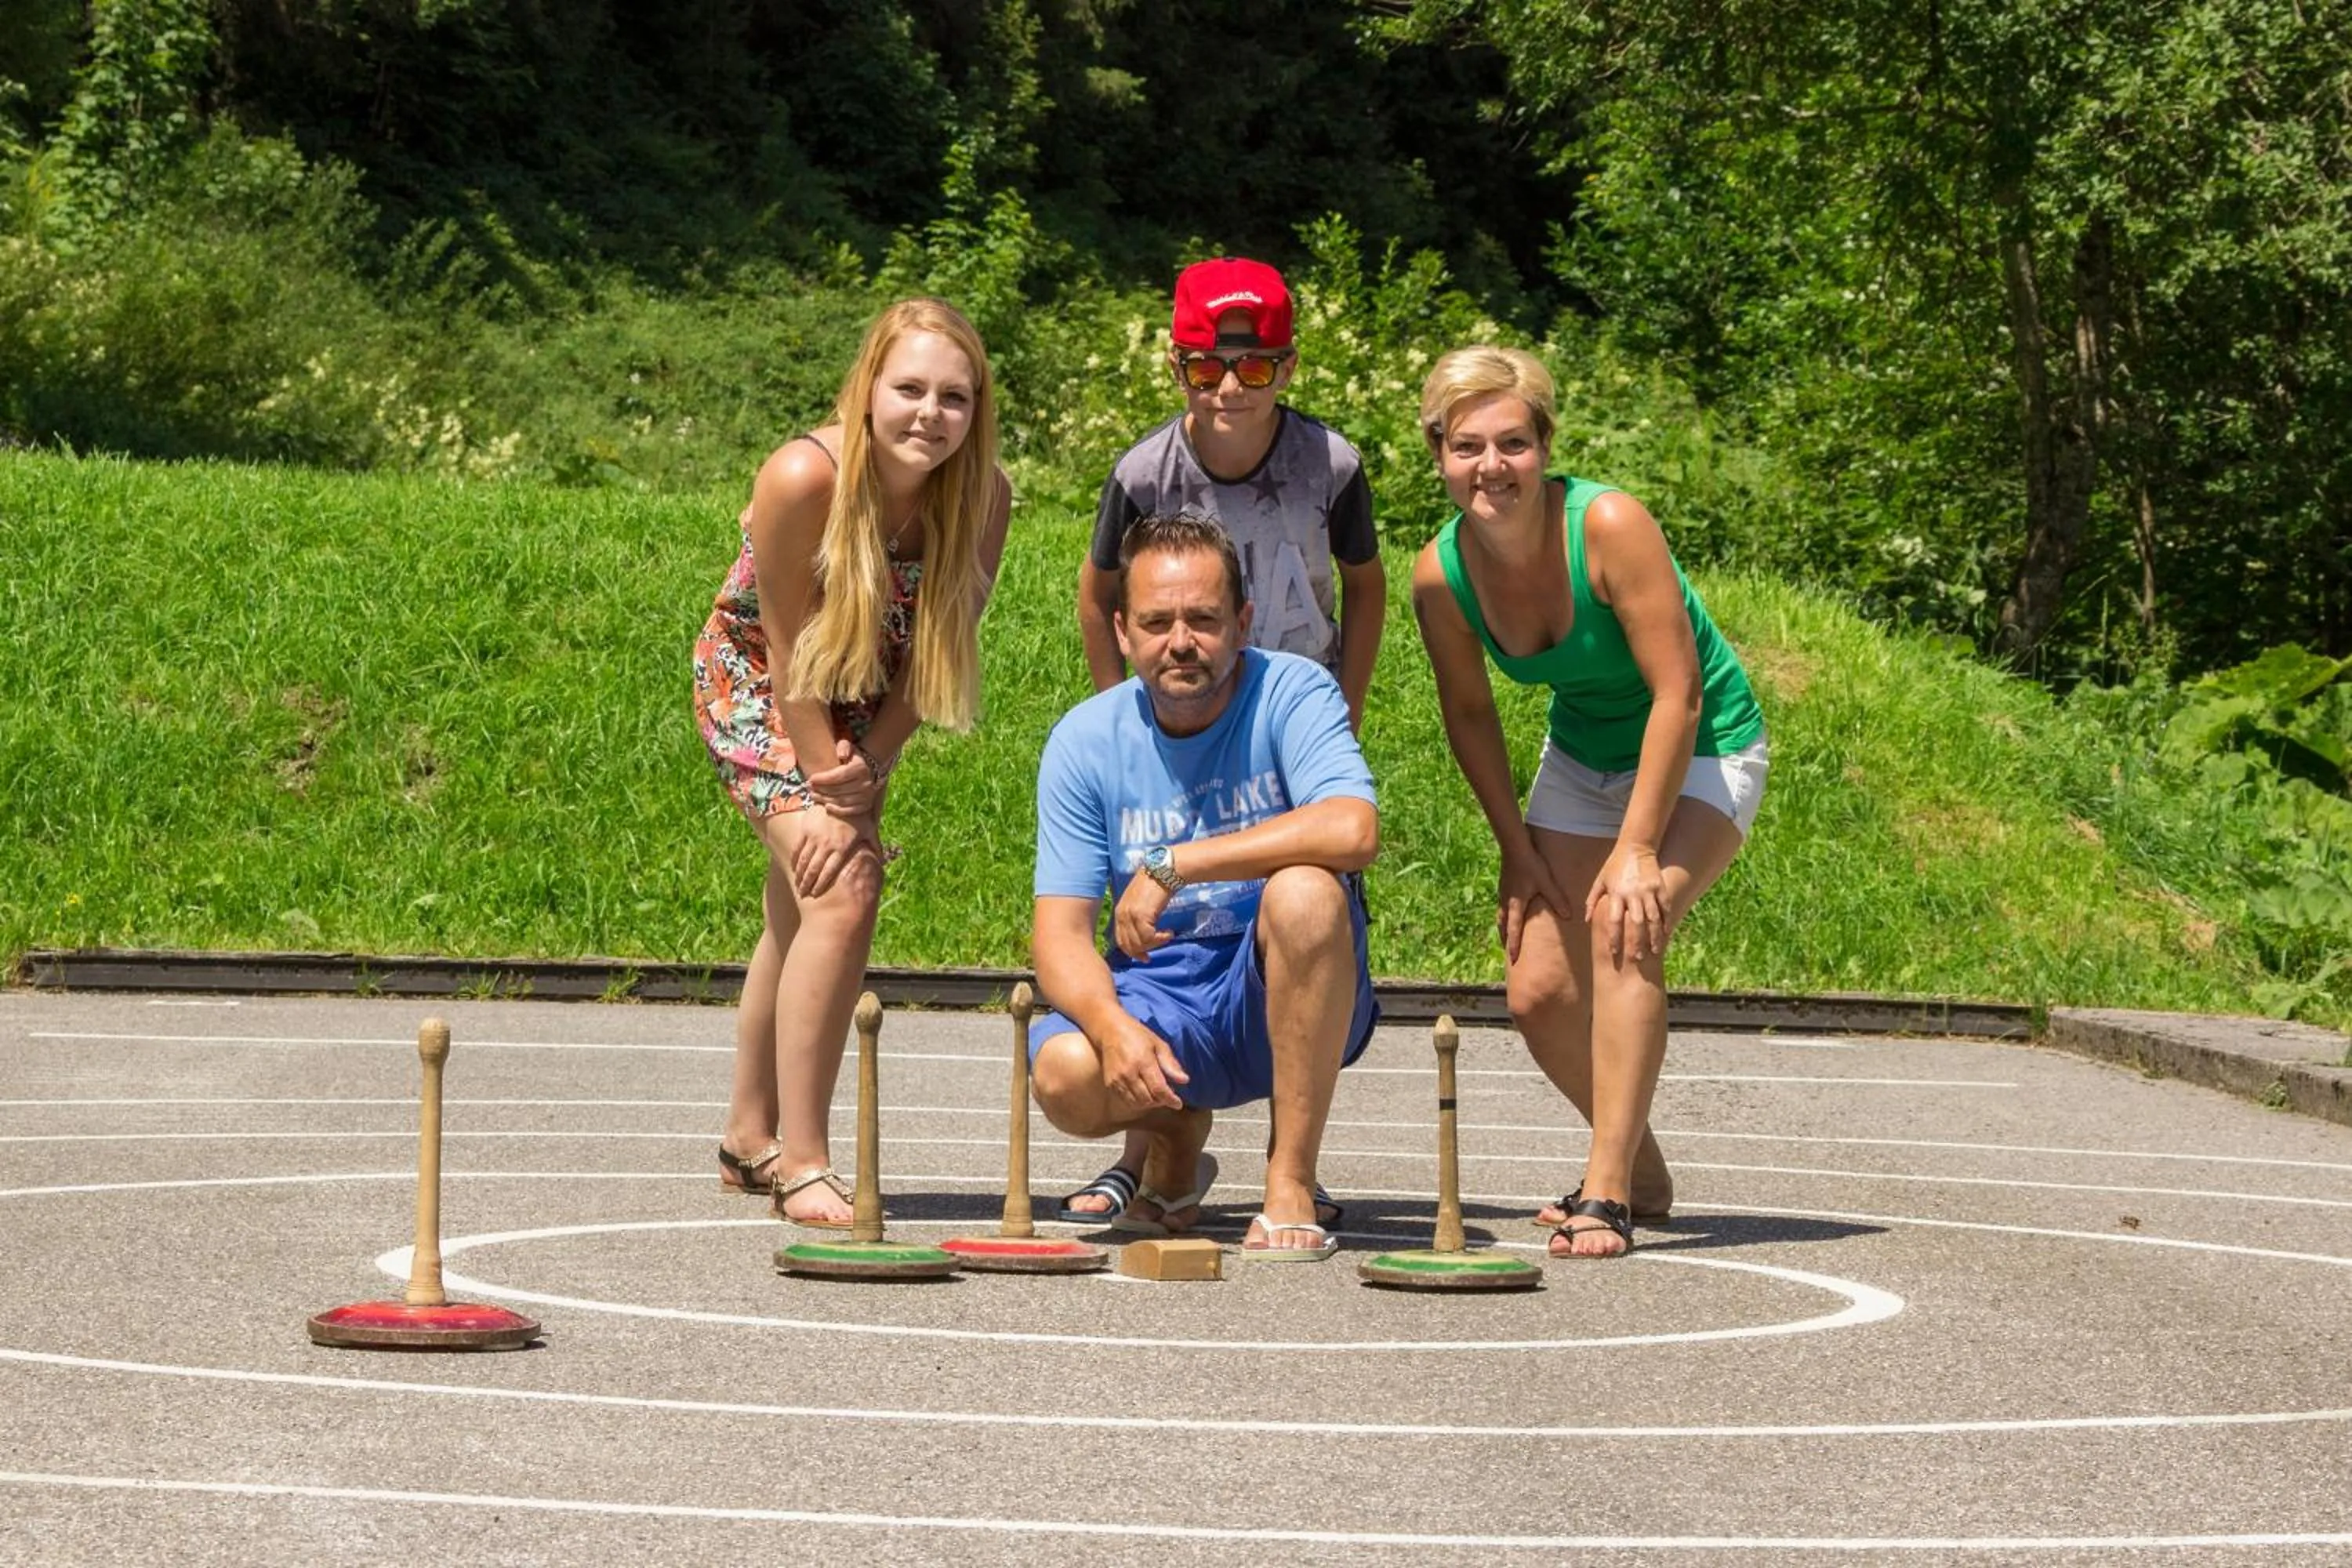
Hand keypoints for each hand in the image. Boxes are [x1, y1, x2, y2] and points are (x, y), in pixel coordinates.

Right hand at [789, 809, 881, 898]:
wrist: (842, 793)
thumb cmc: (858, 813)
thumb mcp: (870, 829)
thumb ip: (875, 847)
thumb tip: (882, 863)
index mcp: (842, 848)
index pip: (829, 872)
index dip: (821, 885)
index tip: (816, 895)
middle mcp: (827, 844)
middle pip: (814, 869)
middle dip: (807, 884)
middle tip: (803, 895)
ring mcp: (815, 836)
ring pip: (803, 860)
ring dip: (799, 874)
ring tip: (798, 885)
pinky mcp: (806, 828)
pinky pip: (798, 847)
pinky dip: (794, 859)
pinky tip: (793, 868)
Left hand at [803, 737, 879, 819]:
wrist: (869, 769)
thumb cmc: (853, 758)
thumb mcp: (848, 746)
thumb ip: (844, 746)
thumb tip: (841, 755)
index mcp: (860, 768)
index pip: (838, 776)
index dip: (823, 778)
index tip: (811, 778)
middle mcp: (866, 783)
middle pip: (838, 790)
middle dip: (821, 789)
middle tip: (809, 787)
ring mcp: (867, 796)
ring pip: (842, 801)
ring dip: (825, 799)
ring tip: (813, 795)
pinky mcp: (866, 805)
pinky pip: (850, 811)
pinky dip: (838, 810)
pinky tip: (826, 806)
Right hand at [1100, 1016, 1186, 1112]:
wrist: (1110, 1030)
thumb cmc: (1138, 1036)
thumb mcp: (1159, 1044)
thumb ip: (1171, 1064)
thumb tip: (1184, 1081)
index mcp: (1143, 1061)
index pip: (1158, 1089)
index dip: (1170, 1099)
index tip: (1178, 1104)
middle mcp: (1128, 1073)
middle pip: (1148, 1099)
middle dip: (1161, 1101)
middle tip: (1167, 1095)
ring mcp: (1117, 1080)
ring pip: (1137, 1103)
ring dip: (1150, 1103)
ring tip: (1156, 1094)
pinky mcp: (1110, 1084)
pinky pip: (1126, 1101)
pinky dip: (1138, 1101)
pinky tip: (1144, 1092)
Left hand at [1112, 864, 1175, 961]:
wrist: (1164, 872)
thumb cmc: (1155, 886)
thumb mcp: (1140, 903)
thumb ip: (1136, 918)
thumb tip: (1142, 937)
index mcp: (1119, 912)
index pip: (1121, 940)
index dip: (1132, 952)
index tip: (1145, 957)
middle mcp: (1122, 915)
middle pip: (1129, 945)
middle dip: (1143, 952)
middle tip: (1156, 952)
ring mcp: (1131, 915)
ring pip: (1140, 943)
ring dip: (1155, 944)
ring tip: (1166, 936)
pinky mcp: (1142, 915)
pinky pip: (1150, 937)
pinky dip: (1161, 939)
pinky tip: (1169, 932)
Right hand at [1496, 833, 1571, 962]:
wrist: (1514, 847)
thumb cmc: (1531, 865)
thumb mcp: (1547, 883)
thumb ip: (1557, 900)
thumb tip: (1569, 916)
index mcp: (1516, 905)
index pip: (1514, 930)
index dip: (1513, 946)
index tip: (1512, 959)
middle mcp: (1506, 902)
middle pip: (1503, 926)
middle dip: (1505, 940)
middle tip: (1507, 953)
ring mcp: (1503, 894)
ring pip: (1500, 917)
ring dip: (1502, 928)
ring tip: (1505, 936)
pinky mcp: (1503, 886)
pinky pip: (1501, 907)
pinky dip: (1503, 916)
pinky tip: (1508, 913)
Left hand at [1585, 843, 1666, 966]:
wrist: (1636, 846)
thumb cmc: (1614, 865)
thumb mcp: (1600, 880)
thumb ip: (1592, 900)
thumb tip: (1586, 920)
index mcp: (1616, 893)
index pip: (1614, 920)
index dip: (1614, 937)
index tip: (1614, 952)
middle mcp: (1633, 893)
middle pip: (1636, 923)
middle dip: (1637, 942)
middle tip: (1636, 959)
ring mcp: (1649, 890)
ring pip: (1653, 918)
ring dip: (1654, 936)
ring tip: (1654, 951)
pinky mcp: (1660, 886)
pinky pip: (1665, 907)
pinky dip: (1666, 921)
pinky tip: (1666, 933)